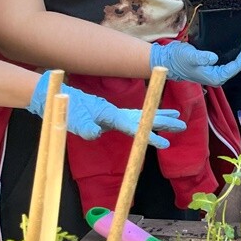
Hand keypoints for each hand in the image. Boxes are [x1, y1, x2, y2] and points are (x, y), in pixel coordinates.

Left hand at [28, 71, 188, 149]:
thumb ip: (83, 126)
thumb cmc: (64, 109)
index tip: (164, 142)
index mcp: (109, 115)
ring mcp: (115, 114)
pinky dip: (148, 119)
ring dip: (160, 118)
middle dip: (164, 122)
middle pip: (145, 117)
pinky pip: (135, 118)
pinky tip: (155, 122)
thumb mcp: (71, 119)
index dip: (149, 134)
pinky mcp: (111, 116)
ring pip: (142, 116)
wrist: (57, 97)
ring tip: (178, 121)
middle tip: (183, 126)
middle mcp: (116, 113)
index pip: (134, 125)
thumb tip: (95, 133)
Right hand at [150, 39, 240, 85]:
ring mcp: (213, 72)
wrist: (168, 60)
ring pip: (230, 63)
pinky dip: (230, 53)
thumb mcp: (190, 56)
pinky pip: (225, 61)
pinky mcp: (210, 66)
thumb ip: (202, 57)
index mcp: (215, 77)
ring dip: (237, 54)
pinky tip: (232, 46)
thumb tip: (214, 58)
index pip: (235, 67)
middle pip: (235, 66)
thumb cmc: (178, 60)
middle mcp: (216, 76)